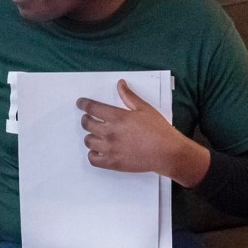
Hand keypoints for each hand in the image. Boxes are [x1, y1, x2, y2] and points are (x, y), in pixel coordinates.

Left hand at [77, 79, 209, 186]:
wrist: (166, 153)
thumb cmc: (158, 130)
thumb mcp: (144, 108)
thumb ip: (129, 96)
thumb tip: (120, 84)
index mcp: (117, 117)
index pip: (92, 108)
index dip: (83, 104)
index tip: (80, 103)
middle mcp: (110, 132)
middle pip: (87, 124)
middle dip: (86, 119)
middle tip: (89, 119)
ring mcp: (110, 149)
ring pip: (88, 141)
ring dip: (90, 136)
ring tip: (96, 135)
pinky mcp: (112, 163)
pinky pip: (93, 159)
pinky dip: (92, 154)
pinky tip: (98, 151)